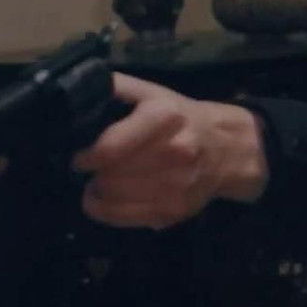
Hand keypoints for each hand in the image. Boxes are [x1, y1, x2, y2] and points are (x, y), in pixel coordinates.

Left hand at [72, 73, 268, 229]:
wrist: (226, 149)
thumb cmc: (181, 117)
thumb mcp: (152, 92)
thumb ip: (116, 87)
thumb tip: (79, 91)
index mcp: (164, 117)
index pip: (110, 148)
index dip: (86, 157)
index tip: (80, 158)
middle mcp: (174, 152)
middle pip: (110, 176)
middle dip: (93, 175)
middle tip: (91, 171)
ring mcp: (177, 185)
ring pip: (115, 199)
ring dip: (98, 194)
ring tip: (98, 184)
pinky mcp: (176, 210)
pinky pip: (128, 219)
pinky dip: (108, 212)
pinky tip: (106, 201)